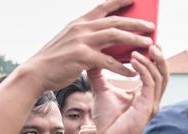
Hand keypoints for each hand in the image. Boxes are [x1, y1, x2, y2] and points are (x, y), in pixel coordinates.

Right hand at [20, 0, 155, 89]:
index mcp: (79, 23)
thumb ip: (90, 38)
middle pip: (115, 21)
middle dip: (135, 22)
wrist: (36, 72)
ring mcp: (81, 41)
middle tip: (152, 26)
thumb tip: (113, 42)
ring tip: (149, 44)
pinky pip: (108, 61)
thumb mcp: (72, 42)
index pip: (103, 6)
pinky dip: (122, 67)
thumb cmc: (57, 60)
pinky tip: (133, 72)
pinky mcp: (82, 57)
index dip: (120, 1)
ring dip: (134, 39)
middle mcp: (81, 28)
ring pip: (115, 36)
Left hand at [89, 46, 167, 133]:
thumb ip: (99, 75)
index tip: (148, 42)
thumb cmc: (107, 121)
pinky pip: (149, 84)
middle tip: (151, 41)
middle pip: (163, 73)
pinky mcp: (146, 108)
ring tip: (140, 48)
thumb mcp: (102, 91)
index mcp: (144, 95)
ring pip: (159, 77)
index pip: (155, 73)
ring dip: (151, 61)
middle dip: (159, 56)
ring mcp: (151, 104)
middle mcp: (151, 99)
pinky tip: (134, 60)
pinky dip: (144, 70)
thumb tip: (91, 58)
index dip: (154, 58)